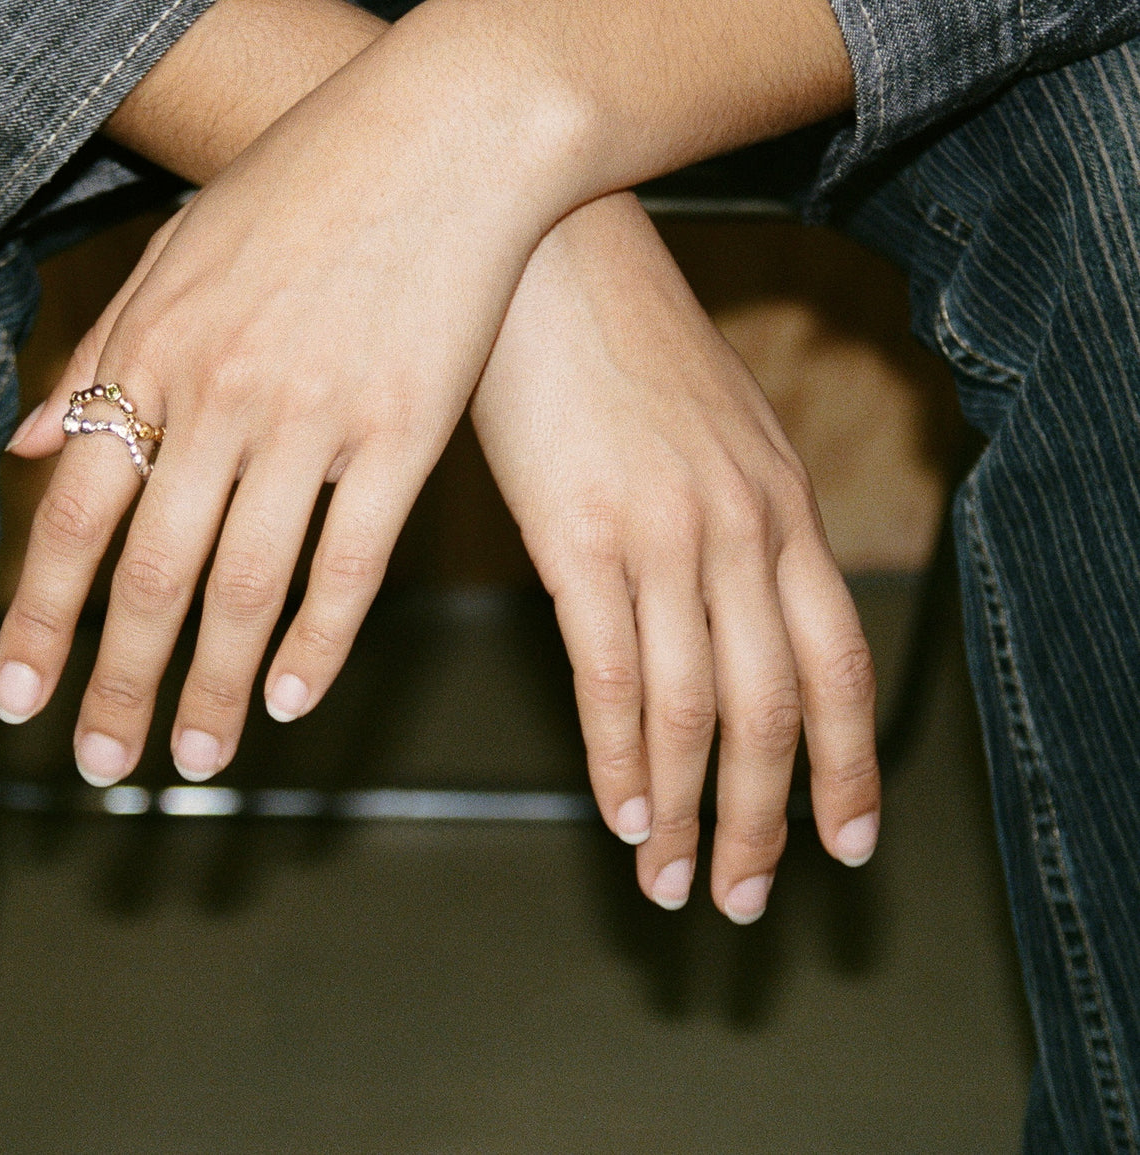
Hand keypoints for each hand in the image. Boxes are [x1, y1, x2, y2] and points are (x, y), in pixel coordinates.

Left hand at [0, 57, 570, 783]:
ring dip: (212, 688)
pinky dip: (318, 642)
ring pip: (247, 586)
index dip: (43, 618)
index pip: (76, 514)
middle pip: (154, 573)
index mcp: (155, 353)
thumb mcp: (173, 255)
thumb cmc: (303, 189)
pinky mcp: (405, 435)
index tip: (19, 704)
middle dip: (118, 685)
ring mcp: (316, 418)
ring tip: (195, 762)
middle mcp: (223, 395)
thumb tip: (26, 440)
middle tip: (103, 769)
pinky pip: (352, 563)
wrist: (442, 136)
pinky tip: (292, 700)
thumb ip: (99, 355)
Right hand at [470, 193, 880, 921]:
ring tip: (675, 885)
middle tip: (752, 897)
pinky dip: (621, 765)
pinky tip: (619, 816)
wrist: (545, 246)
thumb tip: (709, 588)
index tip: (848, 837)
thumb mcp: (698, 420)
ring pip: (699, 712)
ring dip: (691, 814)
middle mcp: (741, 529)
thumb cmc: (608, 331)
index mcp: (778, 502)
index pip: (837, 659)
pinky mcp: (580, 539)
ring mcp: (667, 536)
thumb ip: (721, 509)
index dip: (850, 762)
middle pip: (779, 708)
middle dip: (770, 819)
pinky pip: (614, 681)